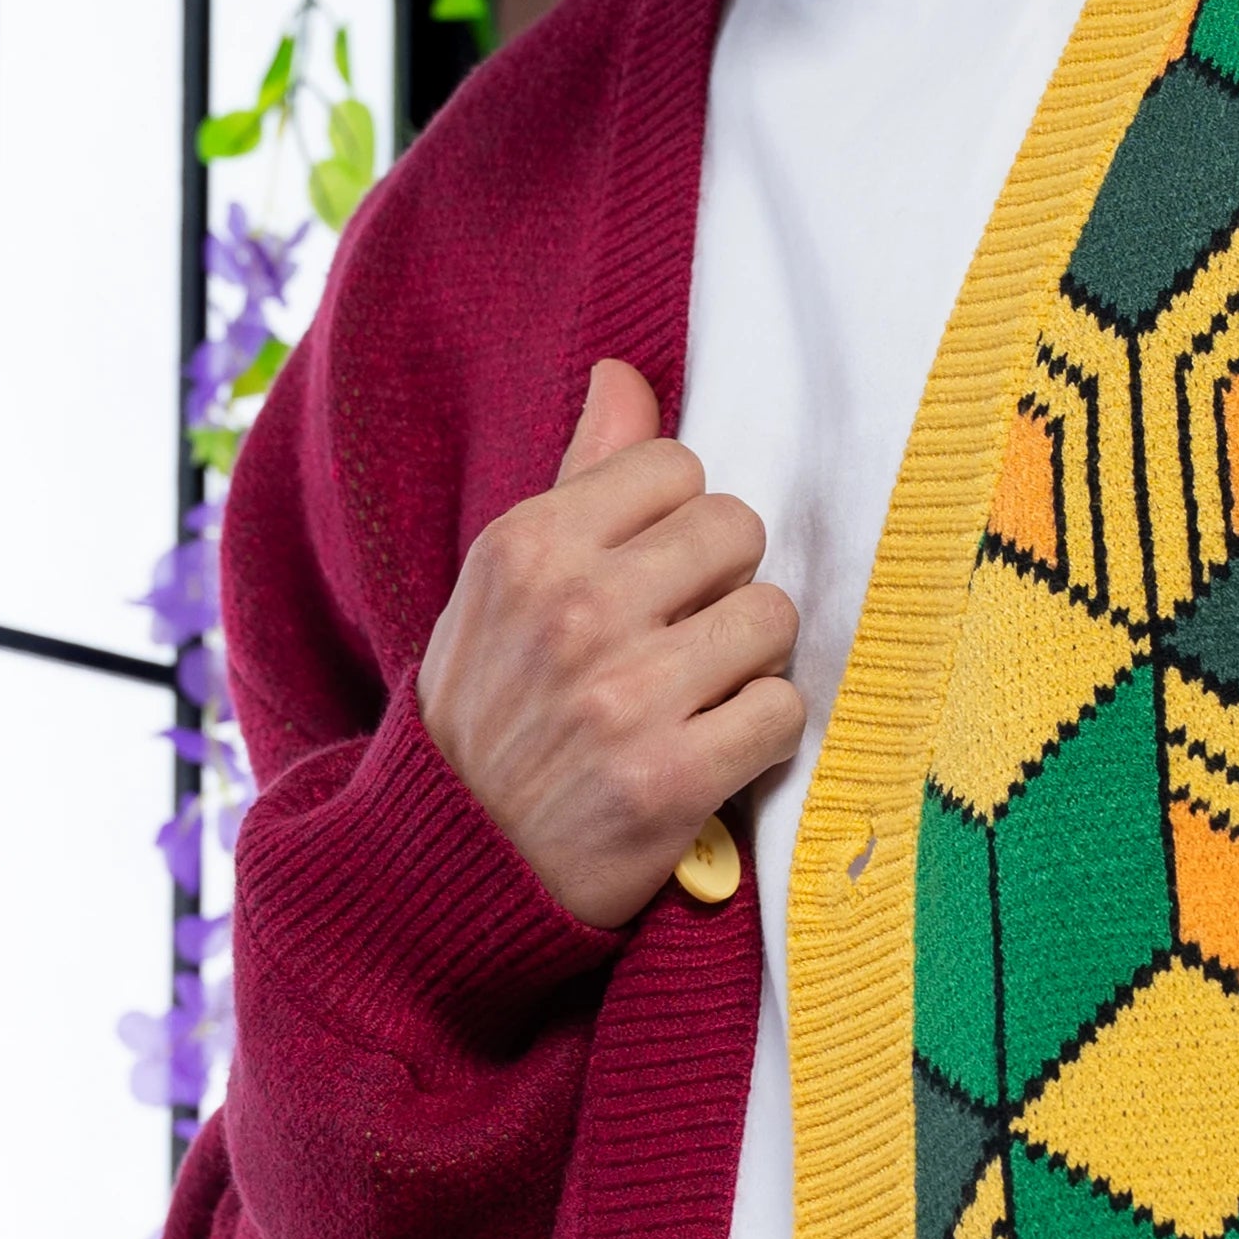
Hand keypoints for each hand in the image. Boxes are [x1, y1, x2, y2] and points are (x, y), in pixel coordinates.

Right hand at [416, 359, 805, 927]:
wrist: (456, 864)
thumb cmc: (492, 709)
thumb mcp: (503, 586)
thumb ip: (578, 478)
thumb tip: (624, 374)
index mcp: (527, 547)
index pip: (677, 467)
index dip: (679, 521)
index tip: (652, 573)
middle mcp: (574, 612)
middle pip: (737, 530)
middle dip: (724, 582)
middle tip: (685, 635)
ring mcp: (624, 698)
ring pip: (771, 616)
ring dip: (750, 659)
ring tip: (698, 693)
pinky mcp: (672, 781)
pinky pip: (782, 711)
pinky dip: (761, 734)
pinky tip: (713, 750)